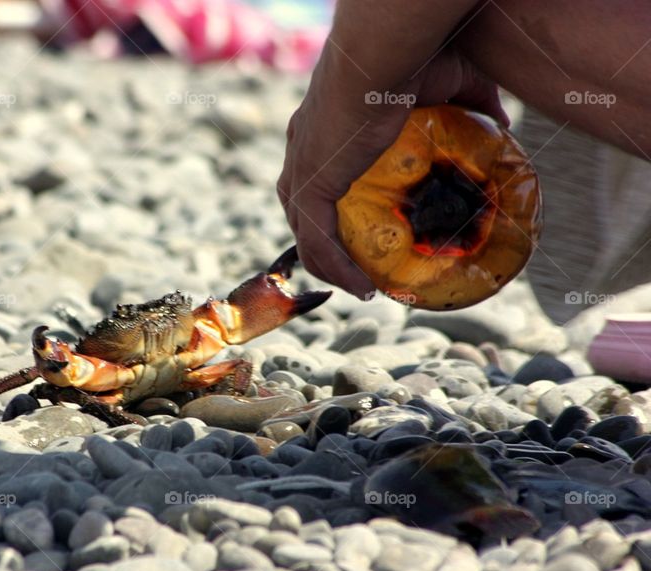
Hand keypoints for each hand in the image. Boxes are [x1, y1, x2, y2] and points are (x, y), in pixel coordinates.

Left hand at [278, 46, 507, 297]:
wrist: (385, 51)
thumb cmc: (415, 56)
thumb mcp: (452, 83)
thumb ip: (472, 104)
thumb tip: (501, 121)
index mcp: (325, 128)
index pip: (320, 176)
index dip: (337, 206)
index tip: (367, 232)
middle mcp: (302, 150)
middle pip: (305, 209)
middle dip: (329, 244)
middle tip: (364, 269)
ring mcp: (300, 168)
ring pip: (305, 232)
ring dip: (331, 265)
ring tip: (364, 287)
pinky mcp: (307, 184)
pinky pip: (315, 240)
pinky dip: (336, 267)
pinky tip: (362, 287)